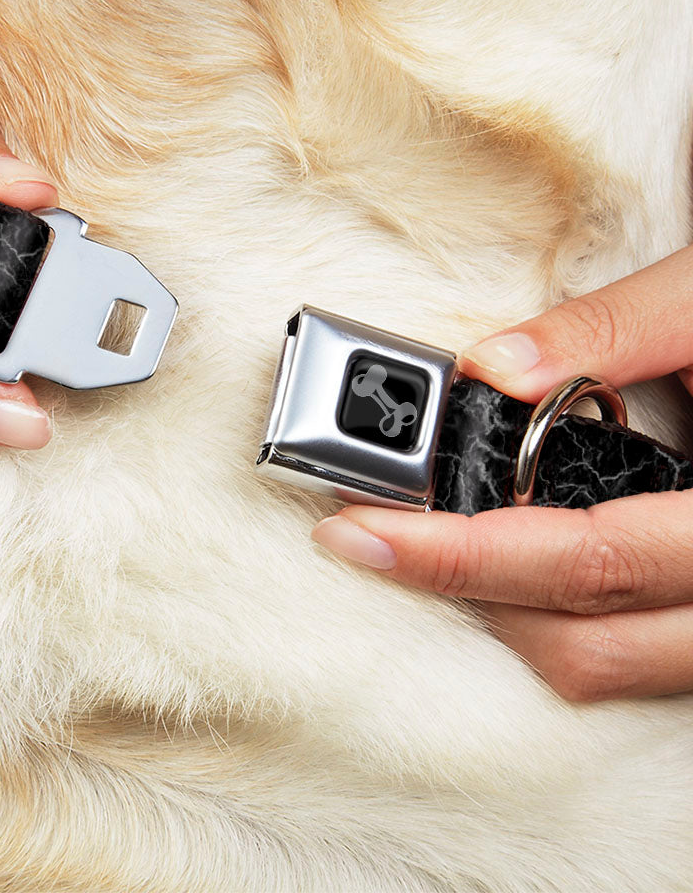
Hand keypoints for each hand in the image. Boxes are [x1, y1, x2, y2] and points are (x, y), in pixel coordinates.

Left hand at [312, 243, 692, 701]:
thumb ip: (612, 330)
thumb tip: (492, 367)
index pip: (589, 560)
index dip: (462, 555)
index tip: (361, 531)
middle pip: (585, 642)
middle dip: (461, 591)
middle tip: (370, 534)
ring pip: (607, 665)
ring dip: (505, 613)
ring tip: (430, 542)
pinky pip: (633, 654)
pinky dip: (557, 616)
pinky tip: (512, 556)